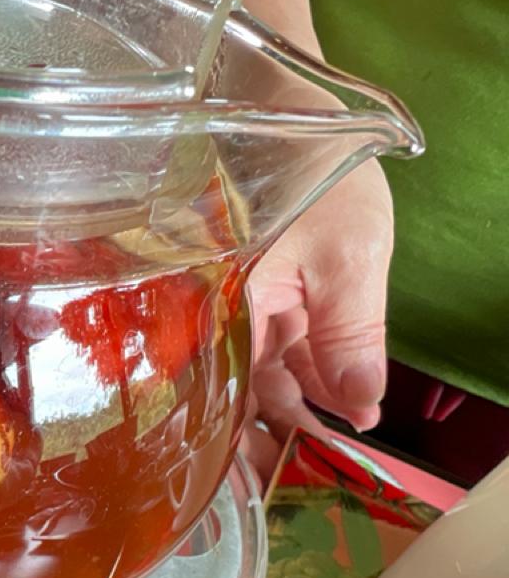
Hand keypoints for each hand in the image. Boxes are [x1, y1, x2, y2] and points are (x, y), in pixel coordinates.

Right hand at [242, 160, 394, 476]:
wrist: (280, 111)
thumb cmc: (313, 173)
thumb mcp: (350, 259)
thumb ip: (350, 340)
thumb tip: (361, 409)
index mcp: (228, 312)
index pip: (237, 396)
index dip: (264, 437)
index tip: (299, 465)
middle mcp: (217, 316)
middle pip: (239, 391)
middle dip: (272, 431)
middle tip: (307, 464)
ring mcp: (231, 306)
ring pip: (254, 372)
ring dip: (287, 404)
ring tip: (324, 434)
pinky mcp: (247, 294)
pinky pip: (264, 346)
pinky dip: (291, 372)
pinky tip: (319, 392)